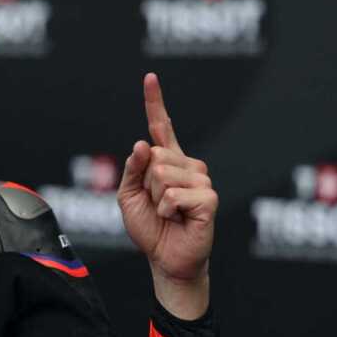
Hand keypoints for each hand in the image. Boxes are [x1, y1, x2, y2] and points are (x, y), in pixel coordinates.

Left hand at [117, 73, 217, 317]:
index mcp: (167, 161)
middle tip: (156, 204)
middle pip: (154, 157)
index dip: (155, 102)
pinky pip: (173, 195)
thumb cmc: (149, 227)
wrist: (165, 258)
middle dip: (145, 184)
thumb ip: (132, 170)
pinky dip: (166, 211)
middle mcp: (187, 164)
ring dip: (156, 199)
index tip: (149, 77)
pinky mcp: (208, 197)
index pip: (161, 126)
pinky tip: (177, 219)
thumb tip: (143, 144)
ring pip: (162, 175)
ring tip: (168, 212)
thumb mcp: (128, 197)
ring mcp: (201, 179)